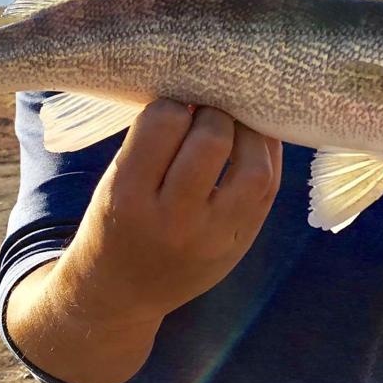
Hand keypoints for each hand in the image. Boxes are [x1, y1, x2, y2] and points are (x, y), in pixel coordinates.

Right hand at [62, 99, 282, 326]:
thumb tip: (204, 87)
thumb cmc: (114, 221)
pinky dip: (267, 156)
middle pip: (213, 140)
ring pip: (254, 166)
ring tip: (235, 122)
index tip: (174, 106)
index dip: (173, 103)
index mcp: (126, 196)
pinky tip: (254, 142)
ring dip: (249, 131)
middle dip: (214, 112)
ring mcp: (213, 237)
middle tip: (206, 110)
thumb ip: (153, 140)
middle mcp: (172, 220)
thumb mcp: (114, 179)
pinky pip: (268, 189)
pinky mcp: (239, 245)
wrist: (120, 295)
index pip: (164, 122)